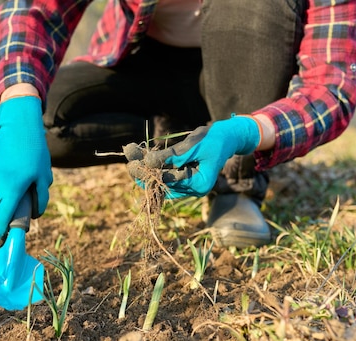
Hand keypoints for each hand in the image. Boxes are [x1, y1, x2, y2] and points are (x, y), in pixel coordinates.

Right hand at [0, 96, 52, 239]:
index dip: (0, 230)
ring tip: (22, 176)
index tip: (0, 240)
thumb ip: (40, 198)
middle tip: (19, 209)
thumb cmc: (35, 151)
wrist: (18, 123)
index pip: (3, 216)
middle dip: (6, 211)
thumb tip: (35, 214)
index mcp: (12, 188)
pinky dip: (4, 177)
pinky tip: (14, 164)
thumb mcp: (44, 176)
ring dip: (8, 191)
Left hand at [126, 115, 260, 198]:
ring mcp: (188, 185)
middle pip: (162, 183)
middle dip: (144, 172)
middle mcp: (193, 189)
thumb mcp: (193, 145)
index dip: (150, 172)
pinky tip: (137, 157)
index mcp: (199, 185)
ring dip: (145, 168)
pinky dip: (152, 165)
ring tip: (129, 155)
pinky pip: (164, 174)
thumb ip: (172, 155)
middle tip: (128, 163)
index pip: (169, 180)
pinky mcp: (183, 178)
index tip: (133, 164)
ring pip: (160, 179)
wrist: (228, 136)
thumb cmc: (215, 139)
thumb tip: (148, 161)